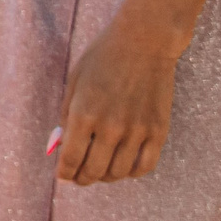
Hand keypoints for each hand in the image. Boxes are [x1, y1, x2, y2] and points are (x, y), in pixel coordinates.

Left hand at [54, 15, 181, 185]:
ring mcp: (137, 131)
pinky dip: (131, 173)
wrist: (144, 41)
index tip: (63, 176)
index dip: (65, 173)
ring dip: (105, 177)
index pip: (70, 159)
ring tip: (99, 172)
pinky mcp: (158, 131)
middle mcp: (110, 127)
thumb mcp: (75, 81)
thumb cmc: (103, 57)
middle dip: (82, 179)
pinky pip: (144, 166)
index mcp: (84, 113)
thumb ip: (67, 115)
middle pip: (93, 171)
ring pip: (118, 172)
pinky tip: (123, 167)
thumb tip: (62, 145)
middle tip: (79, 178)